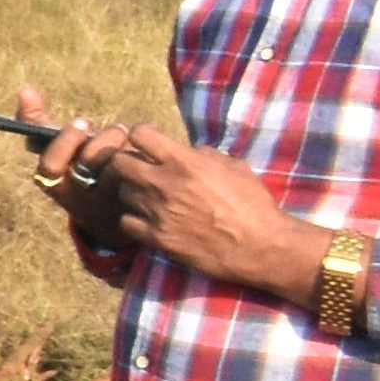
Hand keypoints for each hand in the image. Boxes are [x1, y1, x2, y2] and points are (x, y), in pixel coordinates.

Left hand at [30, 94, 317, 298]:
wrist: (260, 246)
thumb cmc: (253, 204)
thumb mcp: (235, 168)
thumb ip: (206, 155)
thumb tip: (189, 150)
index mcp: (185, 162)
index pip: (140, 134)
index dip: (142, 136)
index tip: (150, 144)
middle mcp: (165, 184)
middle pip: (119, 162)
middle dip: (127, 163)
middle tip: (141, 170)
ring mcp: (157, 211)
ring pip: (122, 192)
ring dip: (133, 192)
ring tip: (150, 198)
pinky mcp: (156, 237)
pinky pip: (126, 222)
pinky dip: (134, 220)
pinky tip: (149, 220)